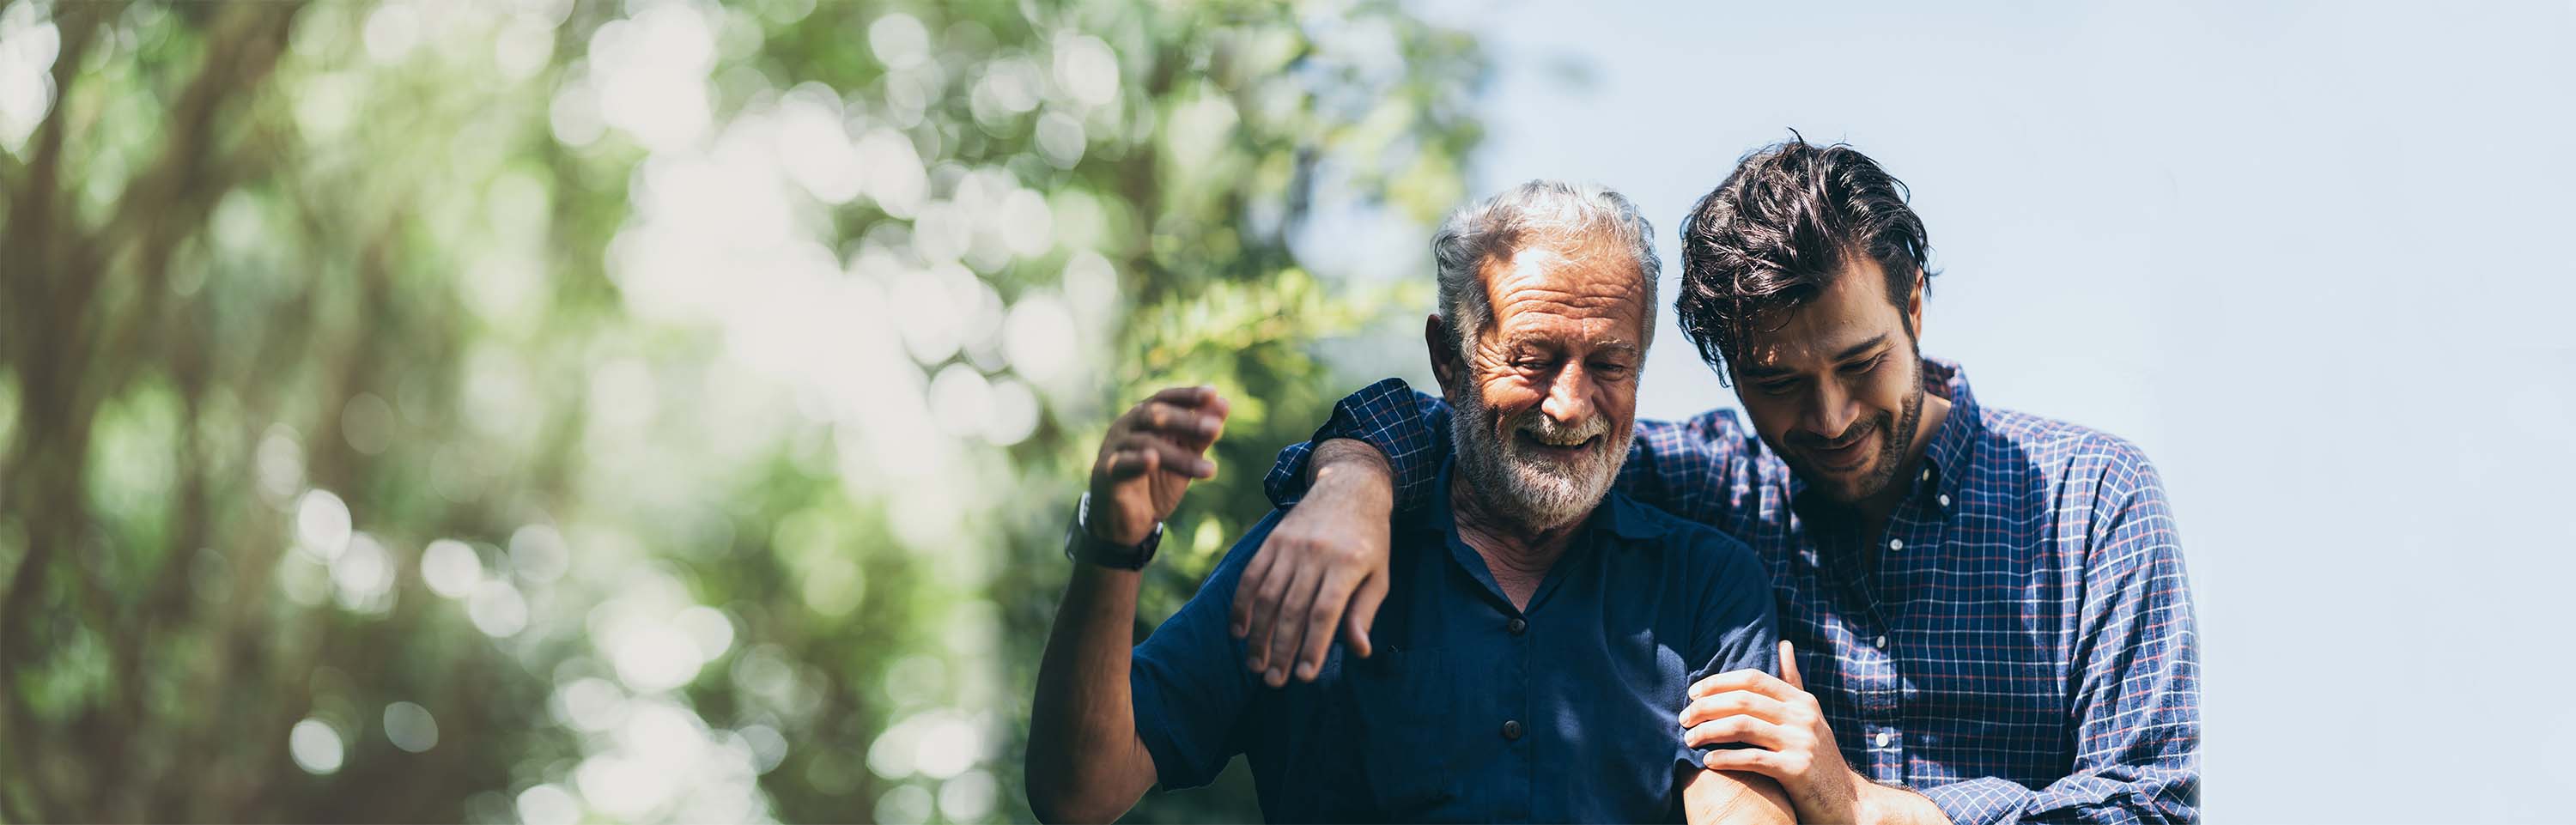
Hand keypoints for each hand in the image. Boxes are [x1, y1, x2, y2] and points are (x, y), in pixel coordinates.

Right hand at [1087, 386, 1228, 545]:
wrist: (1125, 521)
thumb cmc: (1155, 481)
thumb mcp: (1183, 457)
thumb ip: (1200, 435)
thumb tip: (1224, 404)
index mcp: (1144, 417)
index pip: (1165, 399)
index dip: (1187, 395)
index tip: (1212, 394)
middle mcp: (1126, 426)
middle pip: (1155, 415)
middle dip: (1188, 422)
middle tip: (1216, 429)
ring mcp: (1114, 447)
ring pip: (1146, 443)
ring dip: (1180, 456)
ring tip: (1210, 470)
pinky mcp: (1105, 472)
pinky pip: (1121, 463)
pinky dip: (1138, 461)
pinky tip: (1152, 460)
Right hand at [1229, 439, 1392, 686]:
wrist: (1349, 487)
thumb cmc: (1369, 540)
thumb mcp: (1379, 575)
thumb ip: (1365, 612)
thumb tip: (1360, 651)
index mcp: (1348, 563)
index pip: (1325, 612)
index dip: (1313, 646)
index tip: (1305, 677)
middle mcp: (1316, 553)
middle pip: (1292, 609)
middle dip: (1280, 649)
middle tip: (1274, 681)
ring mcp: (1290, 546)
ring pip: (1267, 596)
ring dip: (1258, 634)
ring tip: (1256, 664)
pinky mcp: (1272, 541)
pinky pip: (1251, 576)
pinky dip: (1241, 606)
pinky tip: (1239, 631)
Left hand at [1682, 640, 1862, 824]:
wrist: (1848, 801)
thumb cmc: (1819, 757)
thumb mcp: (1809, 716)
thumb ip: (1792, 682)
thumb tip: (1784, 643)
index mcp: (1802, 701)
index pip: (1753, 679)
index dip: (1718, 682)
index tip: (1692, 693)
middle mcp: (1803, 717)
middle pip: (1743, 700)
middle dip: (1706, 707)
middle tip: (1683, 719)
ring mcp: (1802, 743)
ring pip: (1743, 727)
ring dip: (1708, 732)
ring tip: (1689, 739)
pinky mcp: (1797, 770)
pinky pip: (1753, 758)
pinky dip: (1726, 758)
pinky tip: (1708, 762)